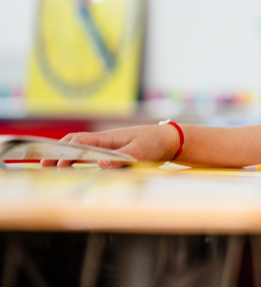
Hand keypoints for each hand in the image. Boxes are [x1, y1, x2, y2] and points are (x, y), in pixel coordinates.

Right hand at [40, 124, 181, 168]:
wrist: (171, 140)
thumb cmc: (155, 143)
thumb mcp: (140, 152)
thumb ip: (120, 159)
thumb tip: (99, 164)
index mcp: (109, 138)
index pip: (80, 141)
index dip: (64, 150)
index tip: (51, 162)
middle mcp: (106, 140)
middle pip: (77, 143)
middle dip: (59, 152)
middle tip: (44, 165)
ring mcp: (110, 146)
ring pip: (83, 148)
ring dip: (68, 156)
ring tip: (53, 167)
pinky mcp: (116, 152)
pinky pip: (93, 154)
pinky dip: (80, 159)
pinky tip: (73, 166)